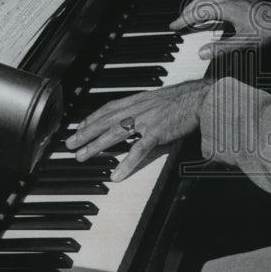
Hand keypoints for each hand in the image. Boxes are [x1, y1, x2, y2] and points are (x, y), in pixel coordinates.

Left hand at [65, 80, 209, 180]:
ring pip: (114, 134)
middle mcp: (137, 108)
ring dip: (96, 146)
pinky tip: (117, 174)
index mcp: (138, 100)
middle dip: (85, 133)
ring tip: (82, 156)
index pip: (108, 108)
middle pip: (105, 121)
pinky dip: (126, 163)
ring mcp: (146, 120)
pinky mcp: (157, 132)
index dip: (91, 118)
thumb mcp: (158, 99)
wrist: (201, 97)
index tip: (79, 127)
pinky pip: (138, 150)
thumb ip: (144, 106)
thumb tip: (134, 115)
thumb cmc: (184, 99)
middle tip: (69, 144)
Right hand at [169, 0, 270, 59]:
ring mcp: (237, 1)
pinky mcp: (242, 5)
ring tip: (190, 20)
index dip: (184, 18)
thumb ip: (221, 48)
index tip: (174, 26)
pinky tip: (211, 20)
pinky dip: (209, 10)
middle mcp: (231, 1)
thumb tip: (201, 52)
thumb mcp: (245, 42)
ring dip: (198, 8)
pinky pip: (219, 2)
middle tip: (178, 22)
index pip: (199, 10)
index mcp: (228, 8)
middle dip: (187, 10)